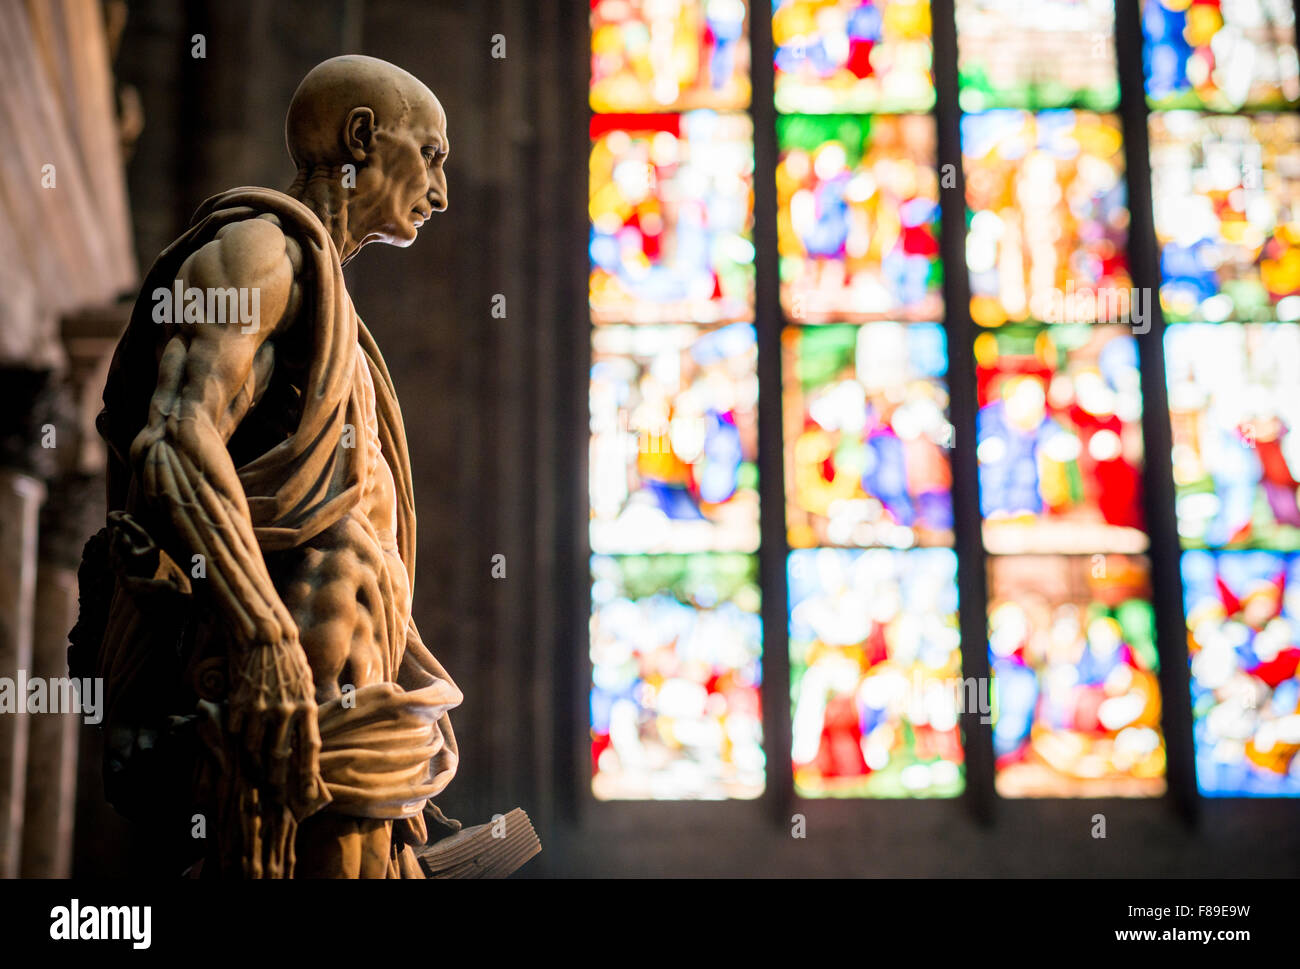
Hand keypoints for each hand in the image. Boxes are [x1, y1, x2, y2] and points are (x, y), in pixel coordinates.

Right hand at [227, 639, 328, 822]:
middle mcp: (286, 711)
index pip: (308, 749)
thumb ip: (305, 711)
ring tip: (254, 777)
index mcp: (307, 707)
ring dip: (253, 765)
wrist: (266, 637)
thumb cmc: (289, 661)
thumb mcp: (306, 686)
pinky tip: (237, 745)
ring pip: (254, 748)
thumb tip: (303, 739)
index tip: (306, 796)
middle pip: (279, 755)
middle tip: (275, 798)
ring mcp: (261, 708)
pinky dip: (237, 739)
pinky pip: (236, 731)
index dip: (307, 775)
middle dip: (277, 781)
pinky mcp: (240, 703)